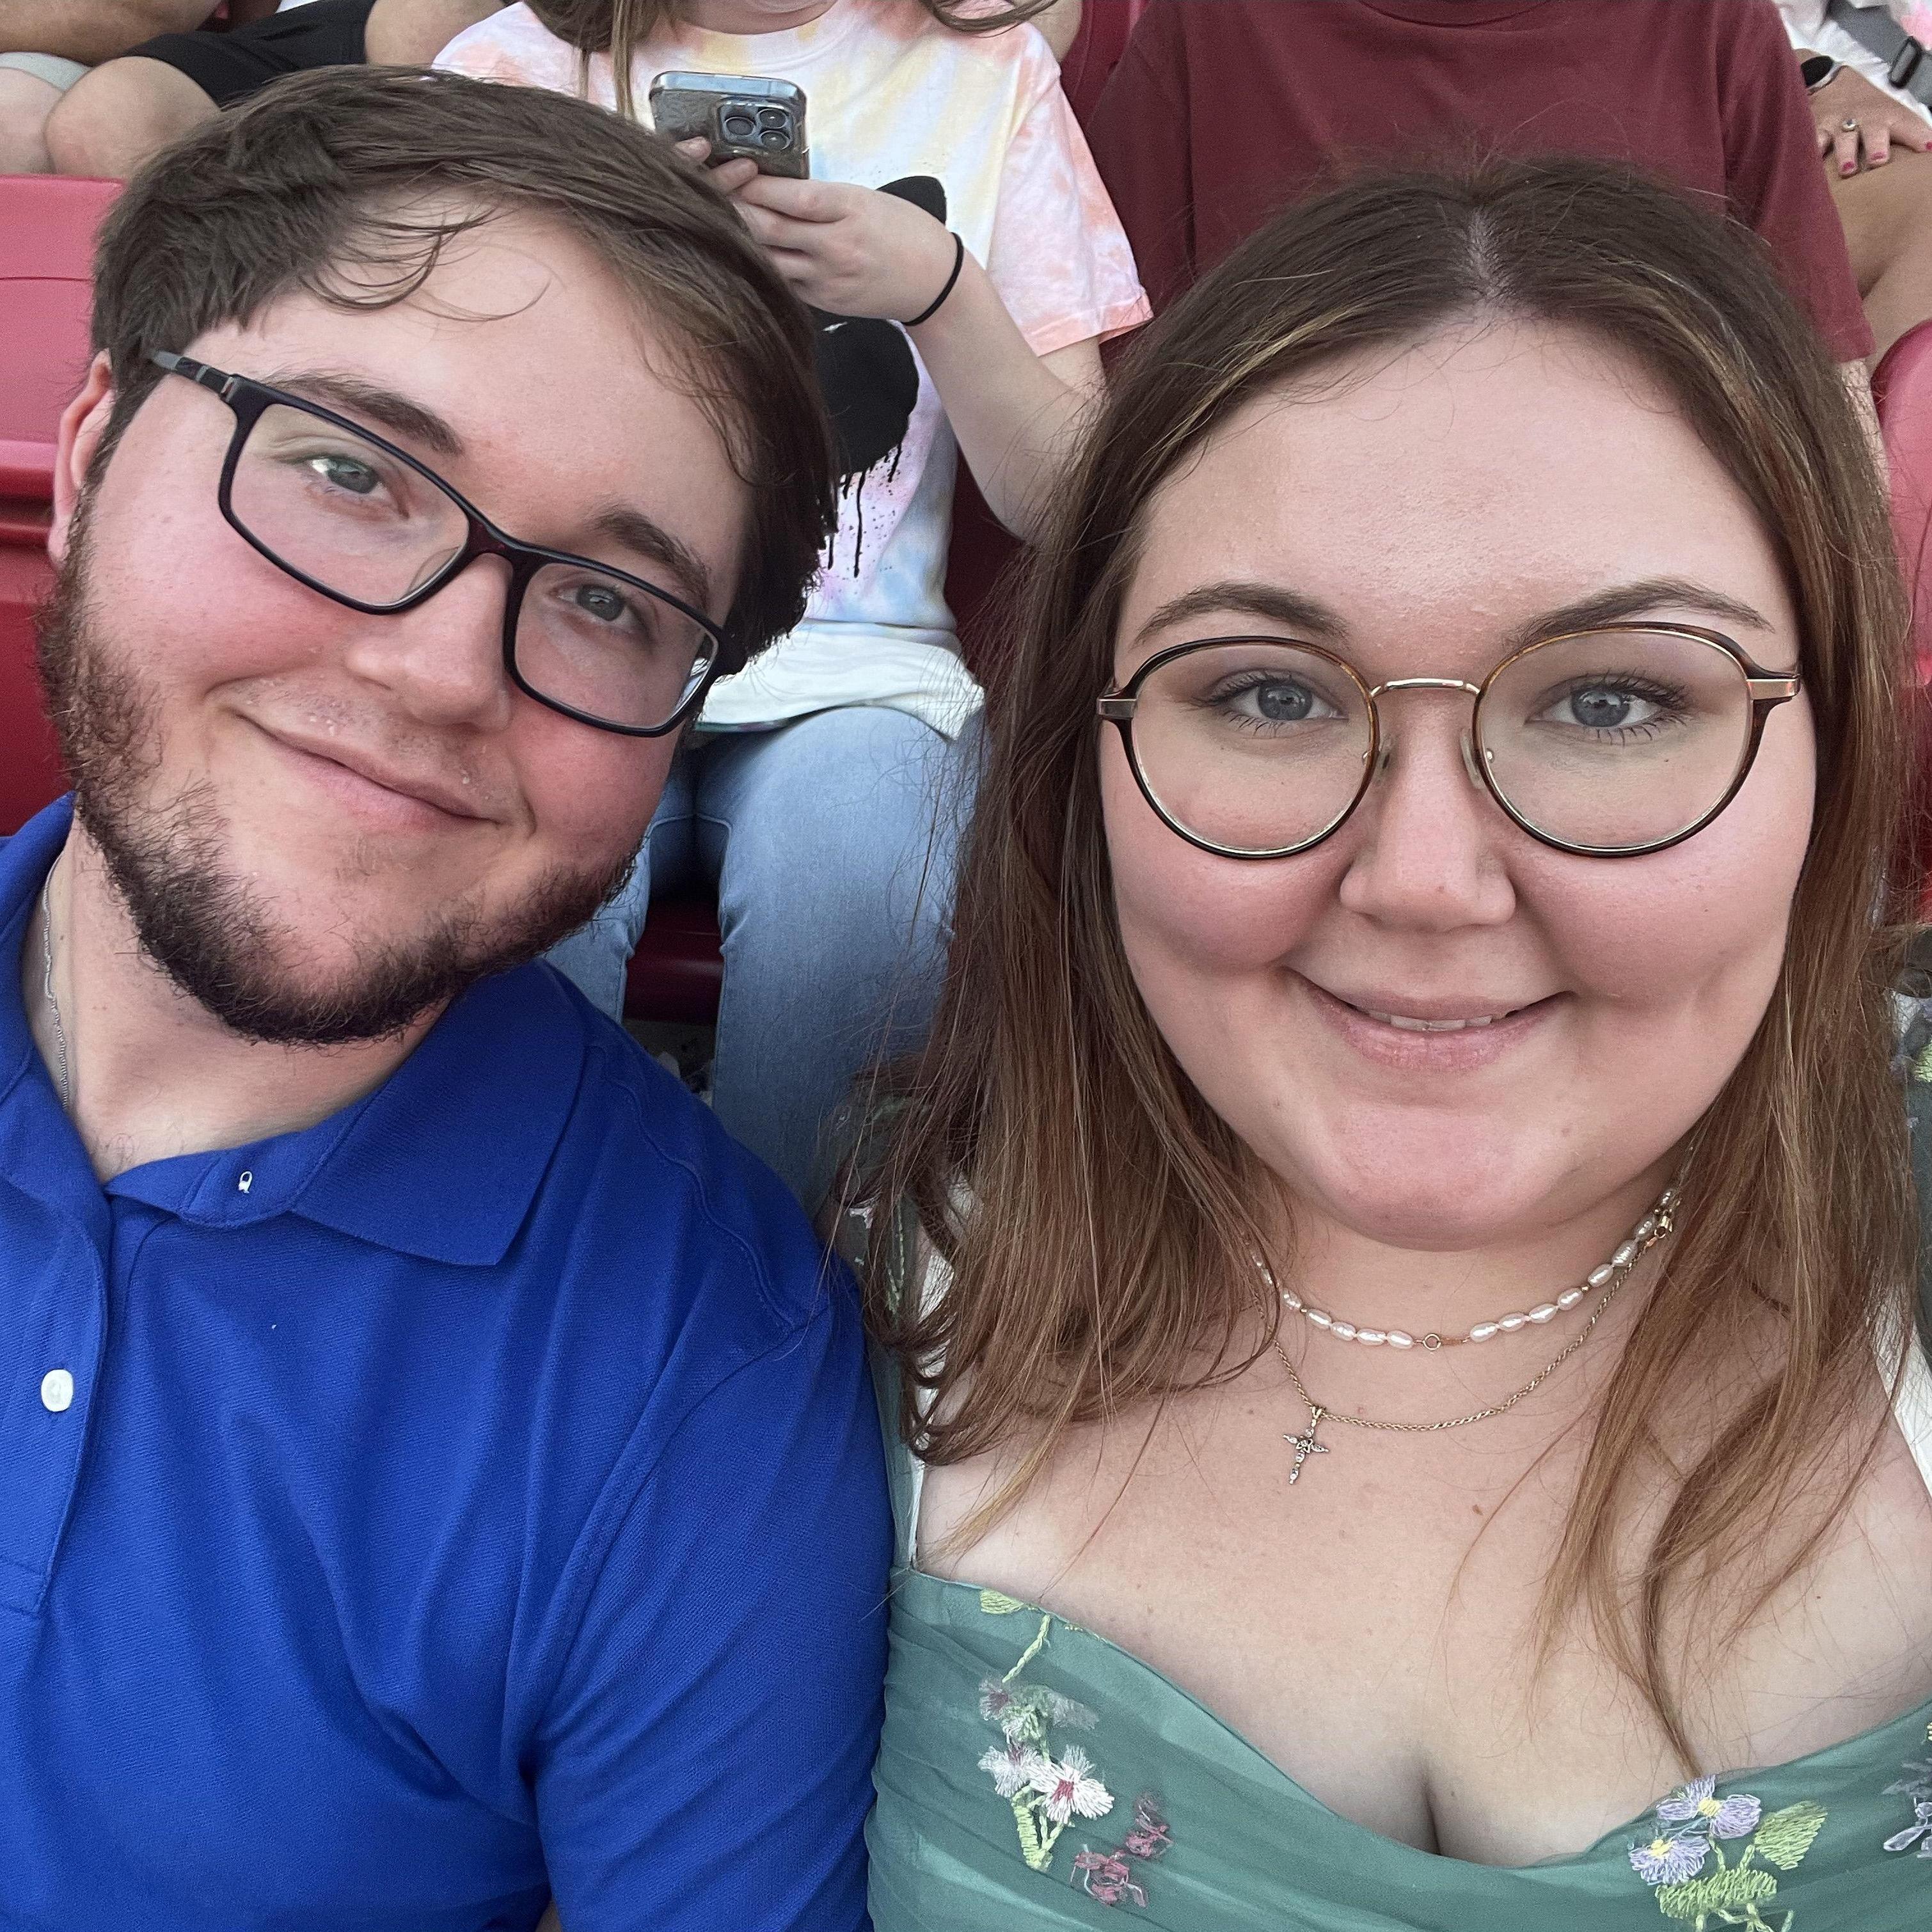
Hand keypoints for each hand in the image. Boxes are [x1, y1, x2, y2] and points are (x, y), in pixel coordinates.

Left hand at [687, 155, 959, 323]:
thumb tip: (767, 188)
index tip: (731, 171)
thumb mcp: (863, 198)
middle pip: (770, 228)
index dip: (753, 185)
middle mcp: (836, 245)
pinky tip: (745, 256)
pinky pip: (783, 281)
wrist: (932, 280)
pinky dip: (762, 266)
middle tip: (708, 197)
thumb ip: (818, 197)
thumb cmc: (899, 230)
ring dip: (741, 242)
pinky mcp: (824, 301)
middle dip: (735, 211)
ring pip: (769, 258)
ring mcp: (828, 278)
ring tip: (716, 226)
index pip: (790, 196)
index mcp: (847, 209)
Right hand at [1809, 65, 1931, 173]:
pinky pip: (1814, 141)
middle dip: (1877, 146)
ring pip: (1844, 139)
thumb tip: (1929, 149)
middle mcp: (1866, 120)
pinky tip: (1812, 162)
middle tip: (1879, 160)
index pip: (1908, 125)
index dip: (1918, 136)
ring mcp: (1841, 125)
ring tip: (1848, 171)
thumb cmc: (1868, 107)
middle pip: (1874, 133)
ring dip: (1846, 155)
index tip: (1928, 148)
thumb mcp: (1890, 112)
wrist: (1832, 83)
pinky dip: (1812, 152)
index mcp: (1888, 116)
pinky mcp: (1819, 129)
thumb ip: (1907, 131)